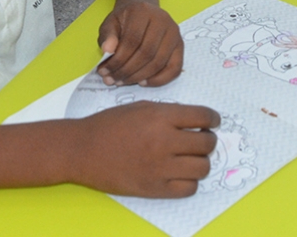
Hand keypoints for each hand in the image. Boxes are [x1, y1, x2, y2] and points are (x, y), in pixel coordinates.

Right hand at [71, 101, 217, 197]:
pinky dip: (189, 181)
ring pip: (202, 168)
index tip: (212, 122)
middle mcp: (164, 142)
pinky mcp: (154, 189)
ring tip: (189, 158)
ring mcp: (160, 168)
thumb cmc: (109, 125)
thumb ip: (169, 113)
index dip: (213, 119)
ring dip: (200, 161)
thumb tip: (195, 121)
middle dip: (208, 140)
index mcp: (160, 117)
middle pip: (206, 144)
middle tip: (200, 139)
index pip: (203, 116)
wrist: (83, 150)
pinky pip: (189, 188)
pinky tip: (179, 174)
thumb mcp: (140, 107)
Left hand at [96, 1, 183, 86]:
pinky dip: (159, 80)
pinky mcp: (180, 45)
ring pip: (159, 62)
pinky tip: (143, 82)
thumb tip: (107, 50)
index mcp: (142, 11)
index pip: (132, 40)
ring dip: (139, 77)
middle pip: (146, 53)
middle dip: (127, 71)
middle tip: (112, 80)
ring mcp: (174, 33)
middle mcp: (162, 20)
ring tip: (123, 81)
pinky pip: (174, 68)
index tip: (105, 71)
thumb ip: (107, 36)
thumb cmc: (125, 20)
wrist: (142, 13)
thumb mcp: (110, 24)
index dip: (118, 60)